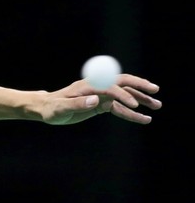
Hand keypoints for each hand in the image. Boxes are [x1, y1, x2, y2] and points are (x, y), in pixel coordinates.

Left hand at [40, 73, 161, 124]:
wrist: (46, 110)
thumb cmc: (51, 109)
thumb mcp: (61, 108)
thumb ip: (77, 104)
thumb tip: (95, 100)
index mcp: (87, 85)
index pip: (110, 87)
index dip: (123, 94)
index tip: (134, 105)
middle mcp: (96, 87)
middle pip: (122, 83)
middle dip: (139, 86)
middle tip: (155, 91)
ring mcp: (100, 95)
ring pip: (124, 95)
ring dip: (140, 100)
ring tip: (157, 106)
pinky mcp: (100, 104)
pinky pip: (119, 108)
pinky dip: (131, 113)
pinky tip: (143, 119)